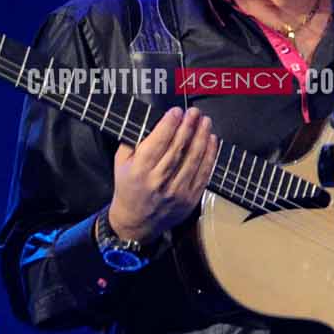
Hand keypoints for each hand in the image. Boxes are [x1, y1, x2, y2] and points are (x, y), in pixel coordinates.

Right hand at [110, 107, 216, 240]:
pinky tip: (212, 141)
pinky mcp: (190, 198)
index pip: (156, 144)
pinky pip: (203, 173)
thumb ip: (133, 144)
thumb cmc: (129, 188)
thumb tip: (153, 122)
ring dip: (202, 138)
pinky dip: (210, 155)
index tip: (177, 111)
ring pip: (193, 160)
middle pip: (177, 150)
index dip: (168, 126)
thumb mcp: (121, 164)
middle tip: (195, 112)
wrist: (136, 221)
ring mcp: (177, 191)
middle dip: (188, 128)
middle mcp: (158, 181)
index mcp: (139, 172)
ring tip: (206, 122)